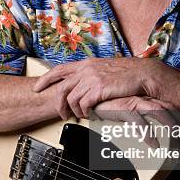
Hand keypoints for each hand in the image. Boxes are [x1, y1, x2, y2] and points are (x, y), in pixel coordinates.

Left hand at [33, 57, 156, 118]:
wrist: (142, 74)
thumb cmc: (126, 73)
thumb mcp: (104, 69)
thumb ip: (90, 74)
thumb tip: (80, 83)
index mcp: (86, 63)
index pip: (59, 70)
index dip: (46, 79)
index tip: (37, 88)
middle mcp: (86, 69)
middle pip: (61, 87)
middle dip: (58, 103)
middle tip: (61, 114)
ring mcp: (92, 79)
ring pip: (71, 98)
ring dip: (73, 111)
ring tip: (79, 116)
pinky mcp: (99, 89)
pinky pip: (83, 104)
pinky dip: (84, 112)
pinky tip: (89, 114)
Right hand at [93, 95, 177, 147]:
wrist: (90, 99)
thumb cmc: (111, 107)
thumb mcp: (130, 112)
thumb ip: (142, 118)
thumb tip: (156, 136)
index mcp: (147, 97)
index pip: (170, 104)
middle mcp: (143, 97)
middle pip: (168, 106)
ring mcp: (134, 101)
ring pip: (158, 111)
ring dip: (169, 125)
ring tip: (177, 139)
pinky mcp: (123, 107)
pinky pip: (139, 121)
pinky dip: (147, 134)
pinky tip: (153, 144)